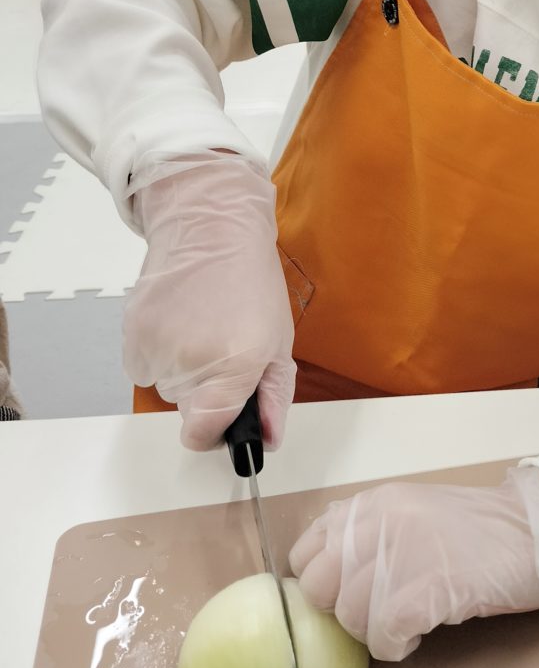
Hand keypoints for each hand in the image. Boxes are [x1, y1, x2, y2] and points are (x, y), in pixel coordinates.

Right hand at [123, 156, 295, 450]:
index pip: (202, 434)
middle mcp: (192, 361)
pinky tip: (178, 319)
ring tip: (202, 324)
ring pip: (165, 385)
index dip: (214, 432)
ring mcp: (157, 346)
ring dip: (181, 367)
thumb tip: (267, 440)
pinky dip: (158, 352)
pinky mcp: (131, 332)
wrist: (213, 228)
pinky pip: (142, 366)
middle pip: (186, 409)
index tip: (223, 415)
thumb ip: (274, 397)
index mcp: (237, 366)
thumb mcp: (279, 340)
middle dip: (205, 388)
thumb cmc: (252, 281)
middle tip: (223, 343)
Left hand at [289, 466, 538, 660]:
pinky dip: (398, 644)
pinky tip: (420, 631)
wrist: (537, 529)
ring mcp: (405, 551)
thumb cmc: (479, 528)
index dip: (322, 582)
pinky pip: (384, 635)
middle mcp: (382, 520)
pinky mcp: (430, 585)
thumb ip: (369, 531)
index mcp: (375, 501)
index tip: (348, 593)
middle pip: (321, 587)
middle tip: (380, 611)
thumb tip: (330, 575)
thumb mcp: (412, 512)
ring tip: (408, 619)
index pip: (308, 551)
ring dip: (375, 630)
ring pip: (350, 615)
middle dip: (344, 610)